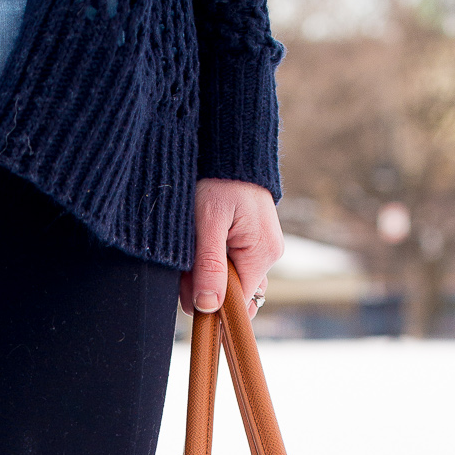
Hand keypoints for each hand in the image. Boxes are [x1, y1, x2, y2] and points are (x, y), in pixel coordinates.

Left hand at [181, 180, 283, 320]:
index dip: (212, 305)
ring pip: (231, 280)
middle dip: (207, 288)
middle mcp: (268, 254)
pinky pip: (232, 264)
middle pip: (234, 293)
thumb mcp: (208, 222)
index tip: (189, 294)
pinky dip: (213, 262)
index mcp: (263, 254)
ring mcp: (262, 248)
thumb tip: (208, 306)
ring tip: (194, 251)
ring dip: (208, 275)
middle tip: (186, 269)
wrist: (231, 147)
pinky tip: (202, 245)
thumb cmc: (219, 179)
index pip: (238, 302)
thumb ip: (209, 265)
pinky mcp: (252, 241)